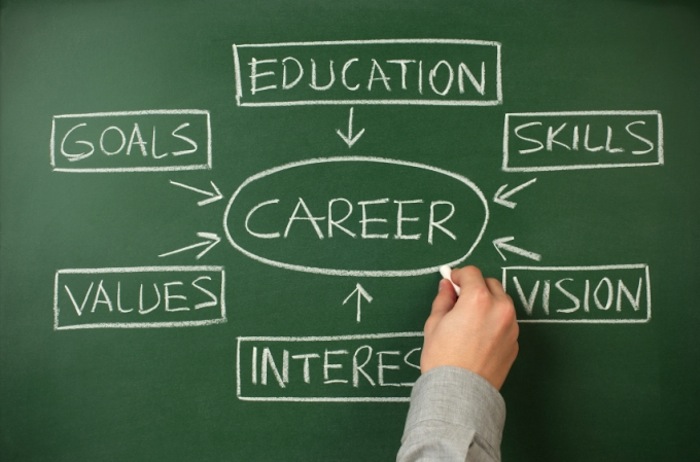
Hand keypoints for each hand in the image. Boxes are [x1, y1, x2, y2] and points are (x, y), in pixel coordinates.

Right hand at [421, 265, 518, 389]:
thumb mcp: (435, 323)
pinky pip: (506, 323)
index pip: (472, 273)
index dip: (459, 275)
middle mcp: (500, 309)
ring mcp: (511, 327)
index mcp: (478, 300)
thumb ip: (443, 299)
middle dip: (475, 287)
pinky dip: (495, 321)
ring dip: (488, 303)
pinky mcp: (514, 343)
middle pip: (491, 284)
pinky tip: (479, 335)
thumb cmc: (443, 358)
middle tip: (460, 300)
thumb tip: (446, 286)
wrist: (460, 392)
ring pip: (502, 302)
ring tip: (471, 319)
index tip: (452, 282)